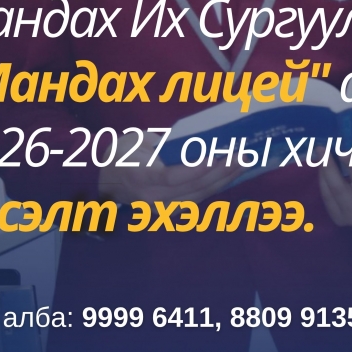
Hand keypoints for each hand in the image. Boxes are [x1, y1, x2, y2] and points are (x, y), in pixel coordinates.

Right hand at [98, 130, 237, 205]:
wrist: (107, 180)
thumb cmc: (124, 152)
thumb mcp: (137, 139)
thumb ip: (164, 143)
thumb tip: (196, 141)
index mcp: (139, 176)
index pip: (172, 176)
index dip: (197, 167)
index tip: (219, 155)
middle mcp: (151, 198)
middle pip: (193, 187)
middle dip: (221, 171)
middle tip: (243, 154)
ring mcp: (161, 209)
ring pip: (199, 195)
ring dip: (224, 179)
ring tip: (244, 162)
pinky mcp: (170, 211)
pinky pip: (197, 199)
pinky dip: (216, 186)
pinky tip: (231, 174)